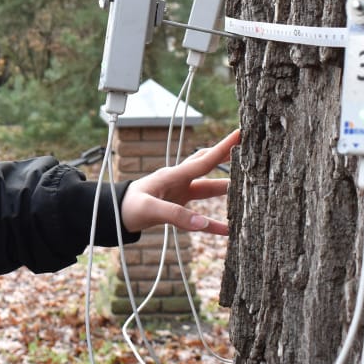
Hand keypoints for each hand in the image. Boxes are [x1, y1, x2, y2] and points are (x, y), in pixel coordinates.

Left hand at [119, 129, 238, 237]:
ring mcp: (180, 194)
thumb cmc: (128, 206)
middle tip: (248, 151)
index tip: (239, 133)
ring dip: (226, 190)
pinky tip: (227, 230)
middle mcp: (179, 181)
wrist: (114, 214)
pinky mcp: (178, 208)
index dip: (224, 147)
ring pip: (208, 189)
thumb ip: (176, 215)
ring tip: (248, 190)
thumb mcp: (149, 209)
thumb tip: (203, 223)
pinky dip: (213, 223)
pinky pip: (201, 216)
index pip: (204, 160)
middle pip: (209, 167)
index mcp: (173, 175)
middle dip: (228, 159)